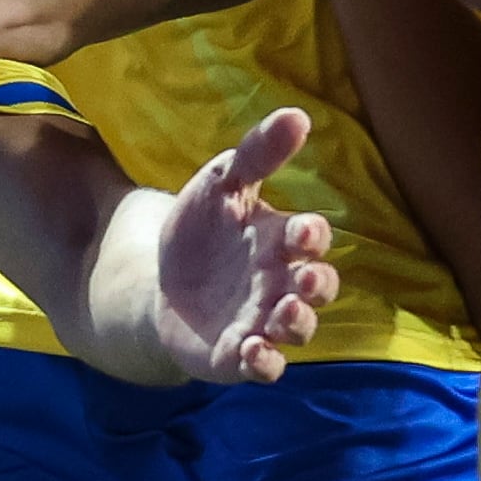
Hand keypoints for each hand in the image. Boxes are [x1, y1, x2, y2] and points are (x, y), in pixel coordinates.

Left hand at [153, 107, 341, 383]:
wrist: (162, 281)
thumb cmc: (204, 228)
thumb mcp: (221, 183)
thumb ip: (258, 153)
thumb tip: (298, 114)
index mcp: (279, 240)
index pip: (310, 239)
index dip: (312, 237)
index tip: (304, 231)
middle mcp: (280, 284)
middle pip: (316, 289)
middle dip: (317, 286)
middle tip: (304, 278)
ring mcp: (263, 321)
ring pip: (296, 329)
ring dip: (297, 324)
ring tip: (285, 313)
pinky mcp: (237, 355)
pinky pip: (262, 366)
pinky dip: (263, 362)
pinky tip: (252, 352)